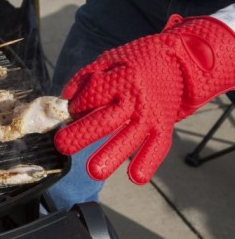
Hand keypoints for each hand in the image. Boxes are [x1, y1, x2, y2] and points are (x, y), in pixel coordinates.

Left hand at [54, 15, 234, 183]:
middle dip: (83, 133)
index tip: (71, 112)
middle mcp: (135, 98)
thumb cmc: (134, 61)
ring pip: (129, 137)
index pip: (92, 96)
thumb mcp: (108, 60)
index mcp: (120, 78)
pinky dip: (148, 162)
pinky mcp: (163, 126)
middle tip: (62, 145)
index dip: (76, 106)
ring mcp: (150, 115)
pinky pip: (157, 146)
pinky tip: (135, 177)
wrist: (177, 60)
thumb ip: (85, 78)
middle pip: (106, 120)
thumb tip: (65, 100)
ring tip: (94, 172)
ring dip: (111, 154)